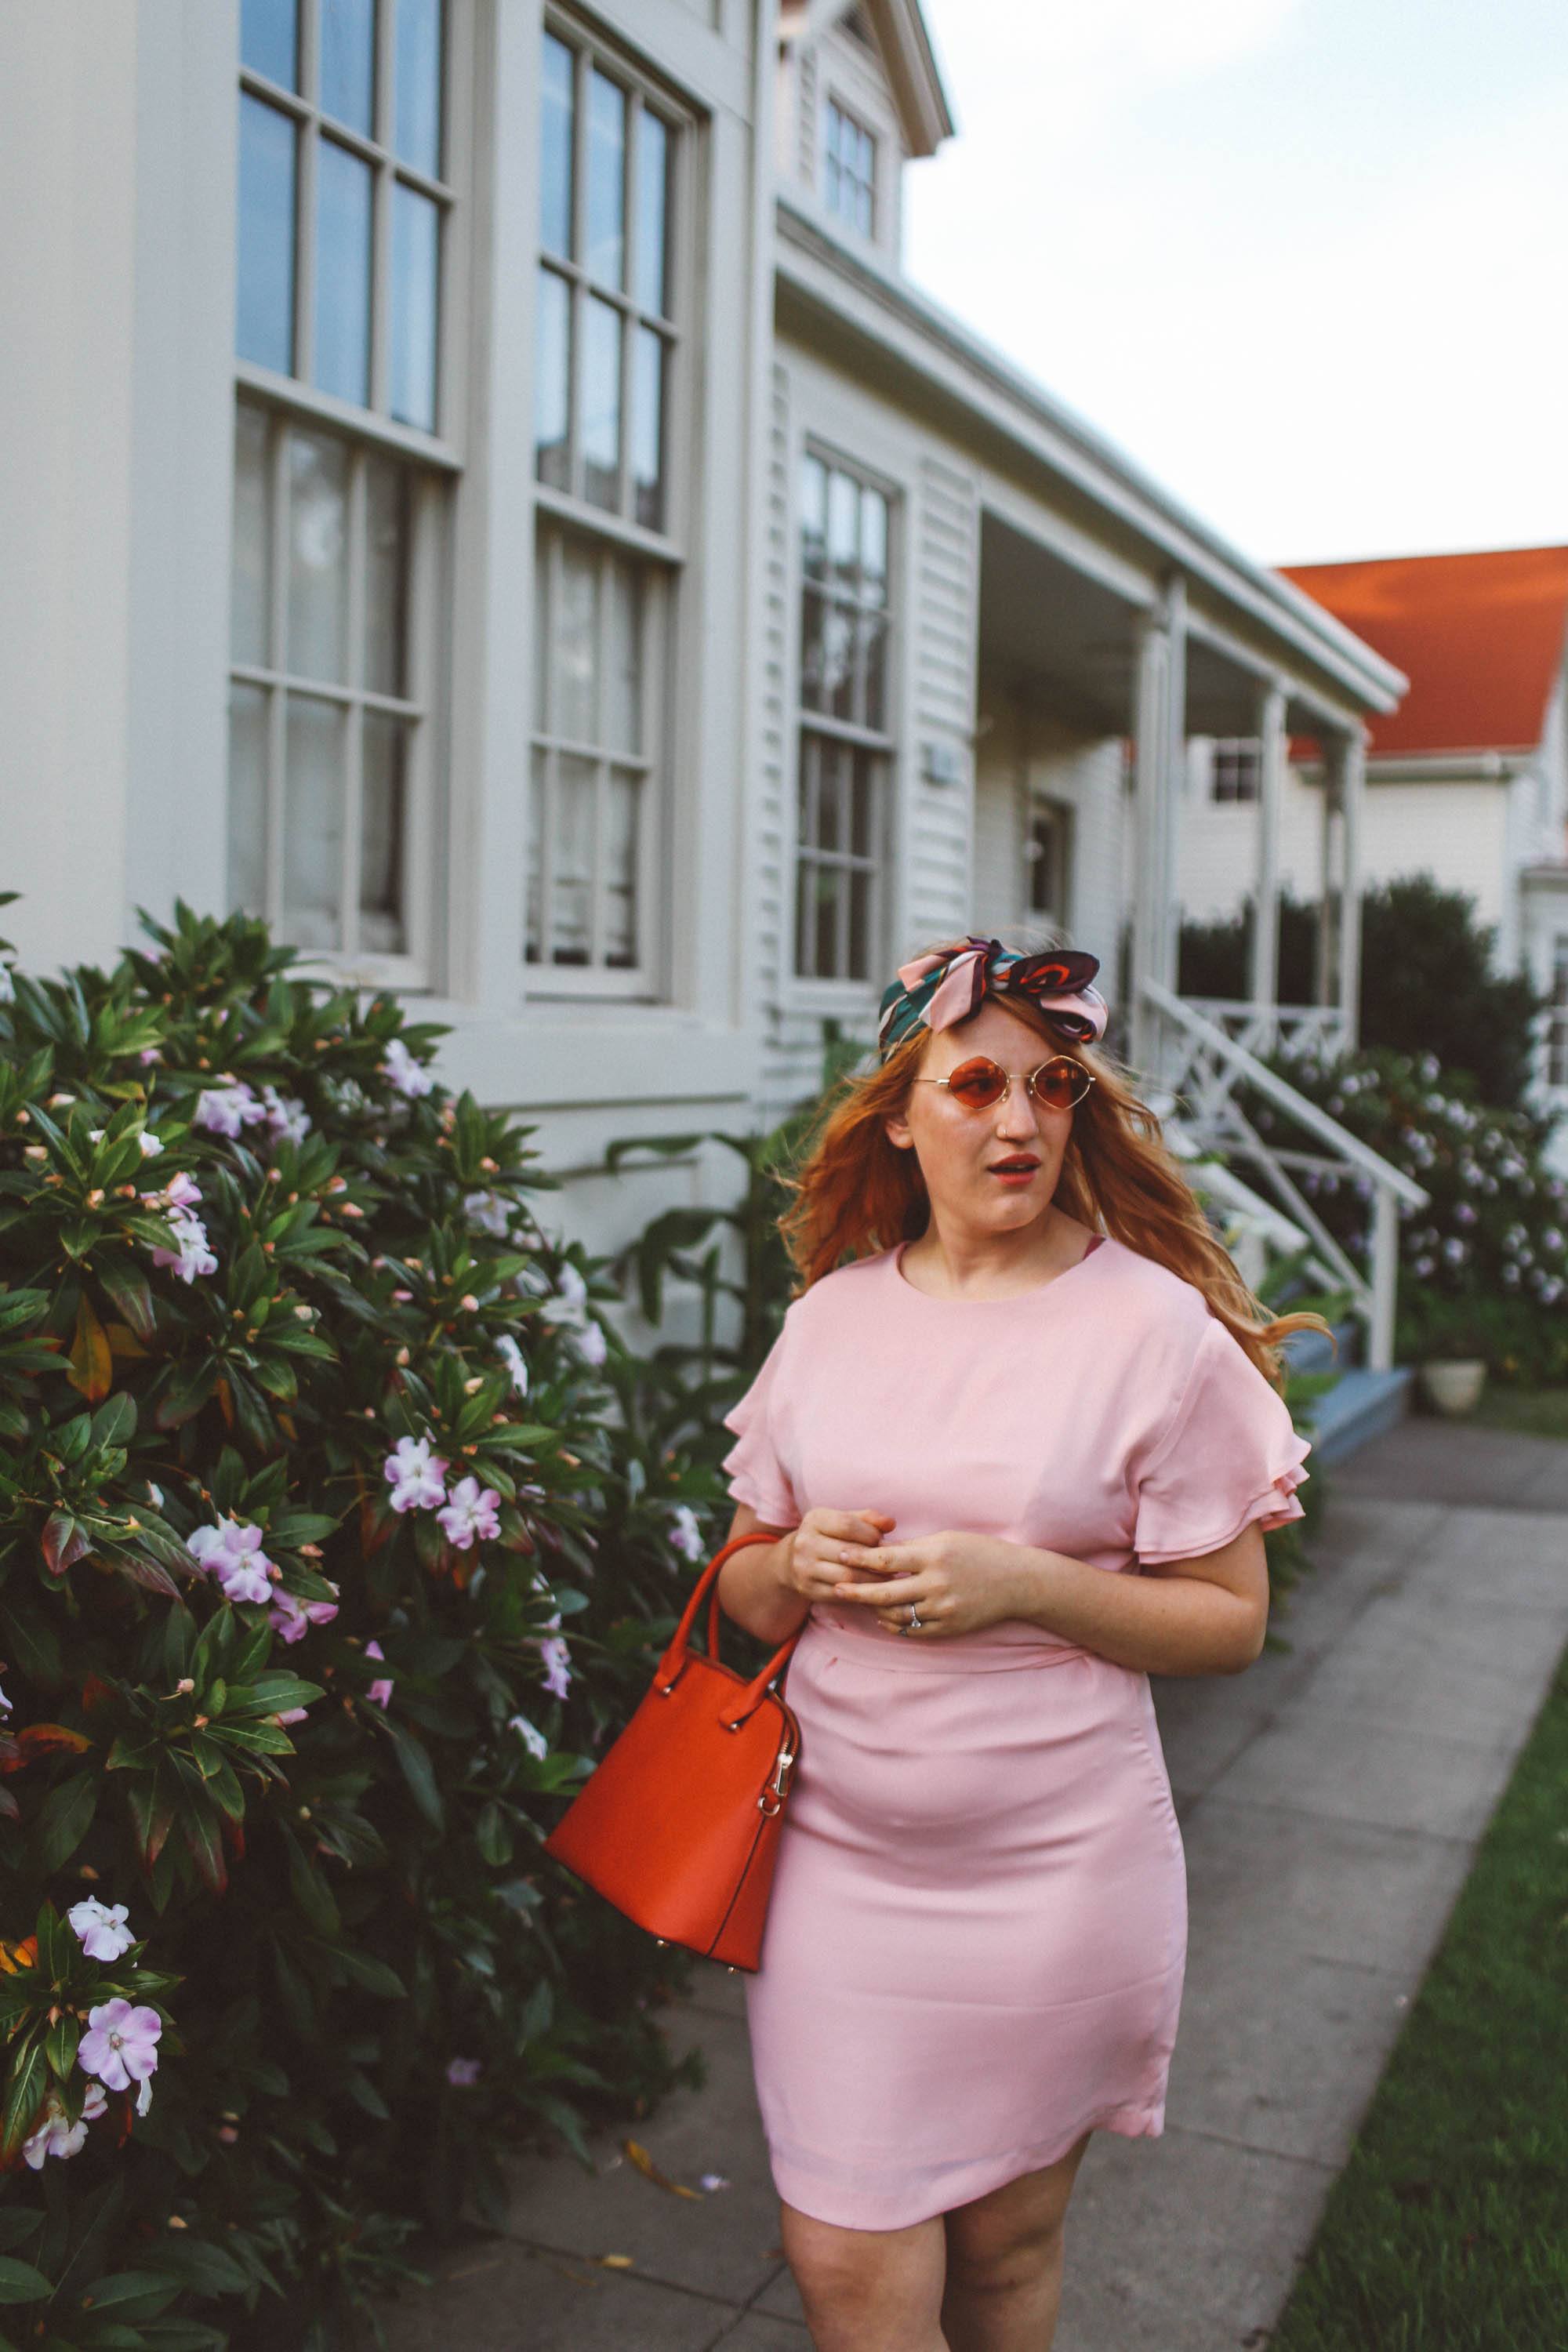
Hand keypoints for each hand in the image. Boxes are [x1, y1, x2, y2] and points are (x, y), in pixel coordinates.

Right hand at [780, 1507, 898, 1607]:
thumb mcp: (842, 1520)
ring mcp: (804, 1568)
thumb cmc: (828, 1537)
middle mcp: (805, 1543)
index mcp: (814, 1520)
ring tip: (887, 1577)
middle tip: (891, 1563)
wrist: (792, 1561)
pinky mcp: (809, 1589)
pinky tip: (873, 1589)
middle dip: (874, 1559)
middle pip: (848, 1553)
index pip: (847, 1524)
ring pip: (847, 1577)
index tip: (882, 1541)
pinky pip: (841, 1594)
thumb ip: (867, 1519)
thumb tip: (890, 1523)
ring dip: (872, 1579)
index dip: (870, 1534)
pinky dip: (861, 1593)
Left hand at [826, 1529, 1029, 1639]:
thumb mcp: (947, 1540)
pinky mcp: (949, 1628)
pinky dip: (895, 1625)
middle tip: (835, 1588)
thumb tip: (880, 1551)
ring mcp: (942, 1609)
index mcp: (934, 1556)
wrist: (1017, 1582)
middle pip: (884, 1593)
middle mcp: (936, 1584)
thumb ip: (914, 1548)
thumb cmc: (981, 1553)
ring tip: (862, 1602)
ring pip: (896, 1615)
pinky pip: (913, 1631)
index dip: (859, 1559)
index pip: (886, 1560)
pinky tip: (885, 1618)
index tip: (840, 1555)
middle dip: (856, 1591)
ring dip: (875, 1610)